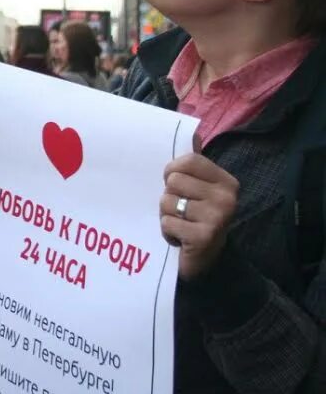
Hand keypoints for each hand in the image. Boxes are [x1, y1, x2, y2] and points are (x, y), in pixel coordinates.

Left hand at [159, 151, 238, 279]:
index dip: (172, 171)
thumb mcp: (197, 189)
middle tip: (181, 211)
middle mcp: (227, 197)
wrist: (205, 261)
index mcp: (226, 181)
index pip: (188, 159)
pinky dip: (166, 231)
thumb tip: (193, 132)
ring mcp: (217, 217)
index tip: (175, 184)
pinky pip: (166, 222)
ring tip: (181, 224)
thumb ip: (194, 164)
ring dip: (166, 215)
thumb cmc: (196, 218)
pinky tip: (180, 238)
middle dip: (168, 196)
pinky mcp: (204, 237)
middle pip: (173, 181)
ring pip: (167, 201)